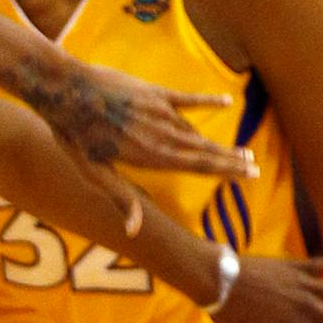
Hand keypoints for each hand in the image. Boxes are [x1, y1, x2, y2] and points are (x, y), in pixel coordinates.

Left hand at [35, 61, 250, 177]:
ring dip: (219, 141)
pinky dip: (207, 101)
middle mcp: (160, 134)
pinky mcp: (154, 92)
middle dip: (231, 160)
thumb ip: (120, 198)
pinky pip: (187, 98)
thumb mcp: (93, 173)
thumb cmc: (74, 136)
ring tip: (240, 150)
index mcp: (149, 156)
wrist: (67, 91)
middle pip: (204, 150)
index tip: (249, 175)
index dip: (226, 171)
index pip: (197, 166)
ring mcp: (159, 111)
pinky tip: (226, 103)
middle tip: (256, 169)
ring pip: (196, 130)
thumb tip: (133, 231)